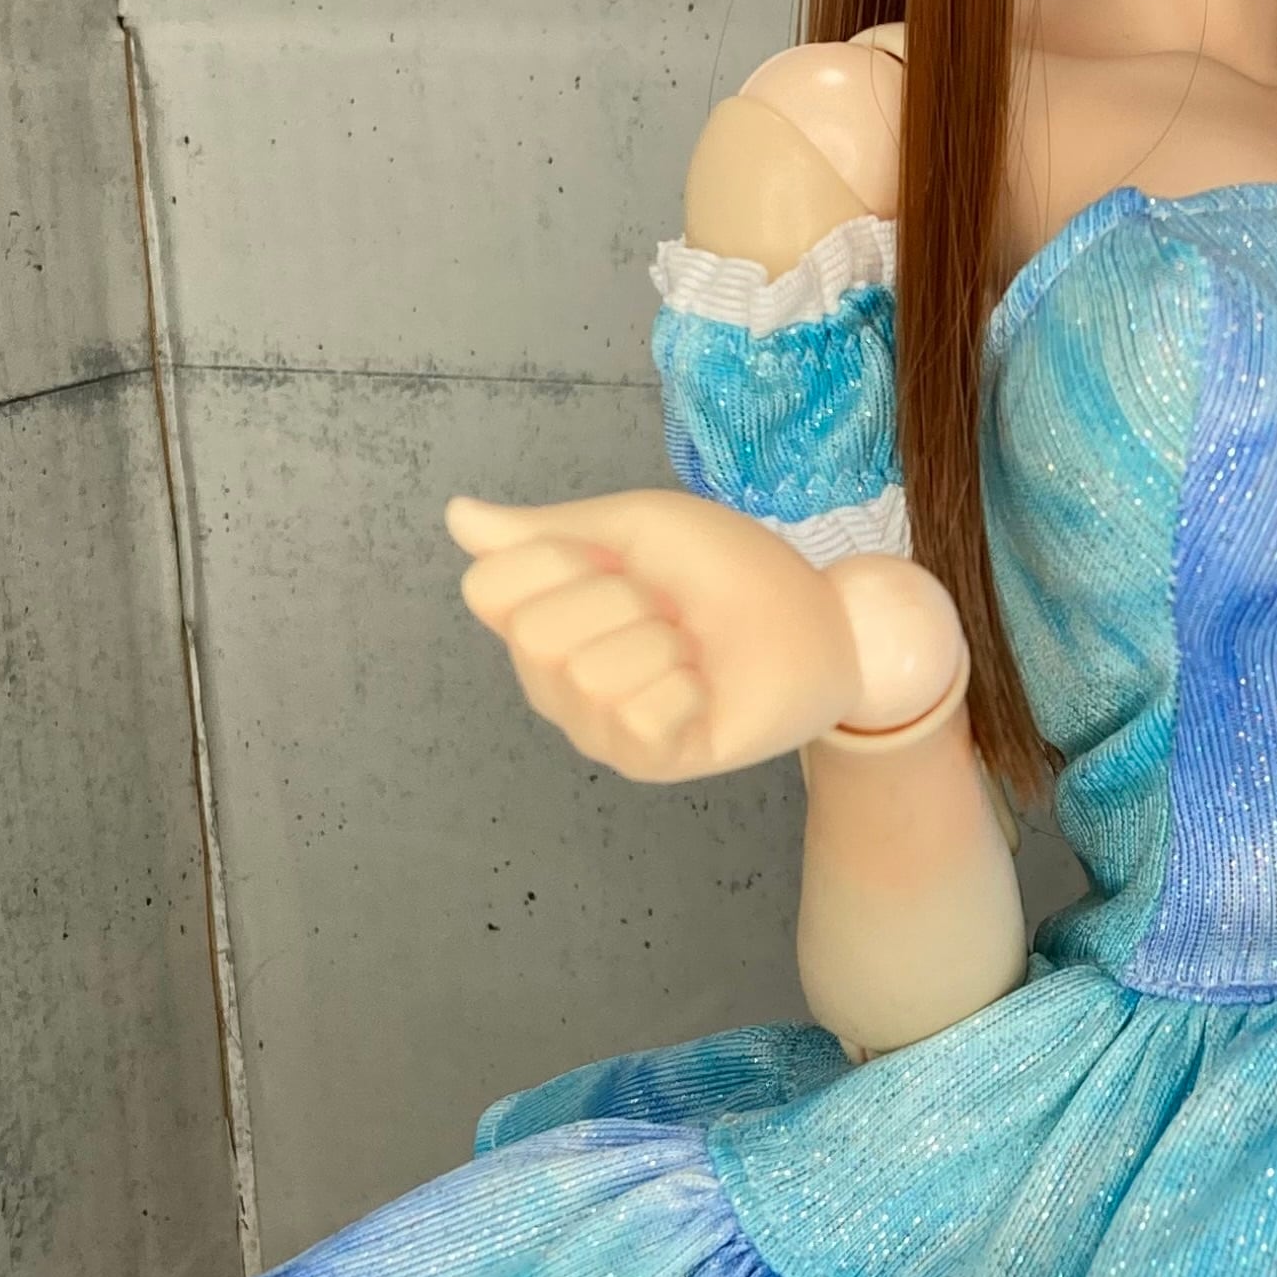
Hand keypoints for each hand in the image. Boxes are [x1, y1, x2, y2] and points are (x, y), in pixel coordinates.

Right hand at [446, 488, 963, 782]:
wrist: (822, 619)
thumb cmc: (731, 572)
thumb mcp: (637, 529)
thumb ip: (545, 531)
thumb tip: (454, 516)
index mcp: (542, 616)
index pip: (489, 589)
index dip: (562, 559)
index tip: (621, 561)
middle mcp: (554, 678)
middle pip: (537, 632)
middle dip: (622, 601)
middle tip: (669, 609)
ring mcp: (595, 726)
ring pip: (588, 675)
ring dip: (662, 644)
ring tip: (693, 648)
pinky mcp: (646, 760)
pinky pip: (632, 717)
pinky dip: (684, 688)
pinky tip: (705, 687)